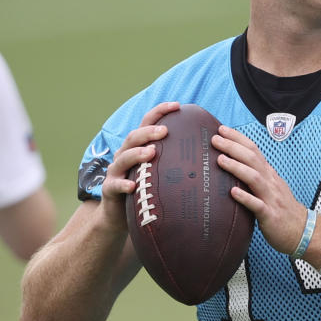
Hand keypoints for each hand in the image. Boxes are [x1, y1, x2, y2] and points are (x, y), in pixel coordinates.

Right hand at [100, 101, 181, 229]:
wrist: (119, 215)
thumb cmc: (146, 190)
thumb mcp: (160, 172)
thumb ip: (176, 159)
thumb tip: (211, 151)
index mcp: (139, 147)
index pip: (147, 124)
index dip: (160, 112)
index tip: (177, 105)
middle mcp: (125, 155)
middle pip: (134, 137)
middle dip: (149, 132)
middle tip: (165, 131)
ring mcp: (116, 171)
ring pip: (123, 158)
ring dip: (137, 154)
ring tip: (151, 152)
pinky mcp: (109, 189)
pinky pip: (115, 185)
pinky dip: (123, 184)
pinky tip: (132, 186)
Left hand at [212, 126, 307, 254]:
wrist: (303, 231)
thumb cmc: (283, 211)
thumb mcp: (271, 189)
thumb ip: (256, 177)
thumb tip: (236, 167)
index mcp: (270, 175)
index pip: (255, 151)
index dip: (239, 139)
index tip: (222, 129)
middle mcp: (271, 183)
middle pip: (253, 159)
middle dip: (233, 147)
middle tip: (216, 139)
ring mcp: (271, 198)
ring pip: (254, 178)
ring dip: (237, 167)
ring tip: (220, 159)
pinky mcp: (270, 215)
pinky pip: (257, 205)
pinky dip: (245, 198)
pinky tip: (233, 193)